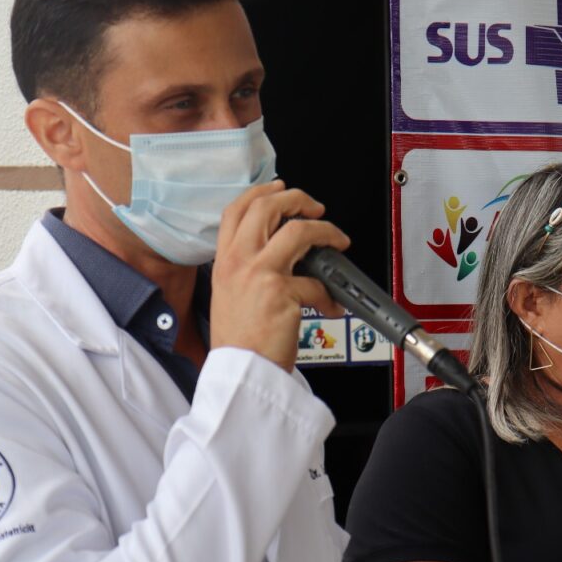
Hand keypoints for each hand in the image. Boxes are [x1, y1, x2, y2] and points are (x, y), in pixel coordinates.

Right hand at [211, 180, 350, 372]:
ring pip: (298, 231)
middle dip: (298, 198)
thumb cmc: (239, 341)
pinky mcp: (282, 293)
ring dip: (326, 231)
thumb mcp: (229, 295)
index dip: (261, 192)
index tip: (279, 188)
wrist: (240, 373)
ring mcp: (259, 274)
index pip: (236, 209)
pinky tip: (332, 305)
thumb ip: (247, 268)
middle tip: (315, 208)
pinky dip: (330, 294)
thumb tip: (281, 251)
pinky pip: (317, 282)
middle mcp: (238, 261)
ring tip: (337, 240)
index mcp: (224, 260)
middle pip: (267, 207)